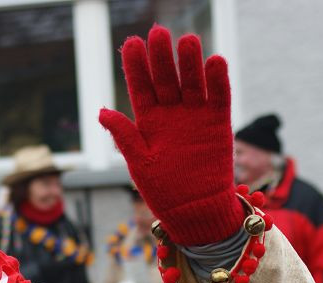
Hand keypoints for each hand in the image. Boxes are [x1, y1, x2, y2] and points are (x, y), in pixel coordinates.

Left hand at [99, 26, 244, 245]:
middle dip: (161, 57)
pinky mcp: (218, 123)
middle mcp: (171, 113)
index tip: (132, 43)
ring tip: (187, 41)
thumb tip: (102, 112)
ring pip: (192, 82)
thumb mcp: (139, 163)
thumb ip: (125, 136)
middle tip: (158, 33)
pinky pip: (219, 97)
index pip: (141, 87)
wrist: (194, 209)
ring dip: (190, 62)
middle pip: (166, 78)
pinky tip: (214, 61)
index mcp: (147, 121)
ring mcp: (195, 116)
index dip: (136, 66)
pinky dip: (218, 80)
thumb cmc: (161, 189)